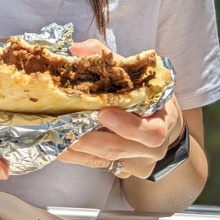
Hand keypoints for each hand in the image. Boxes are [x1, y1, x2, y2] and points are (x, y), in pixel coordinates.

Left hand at [59, 40, 183, 178]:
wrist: (164, 123)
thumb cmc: (148, 93)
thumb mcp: (138, 74)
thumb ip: (110, 58)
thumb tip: (78, 49)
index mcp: (161, 121)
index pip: (150, 130)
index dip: (127, 125)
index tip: (103, 113)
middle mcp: (153, 148)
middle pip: (124, 149)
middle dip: (94, 140)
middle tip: (68, 128)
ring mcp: (138, 162)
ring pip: (108, 160)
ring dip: (80, 149)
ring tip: (55, 137)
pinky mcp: (123, 170)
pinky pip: (99, 165)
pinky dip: (78, 156)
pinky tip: (59, 147)